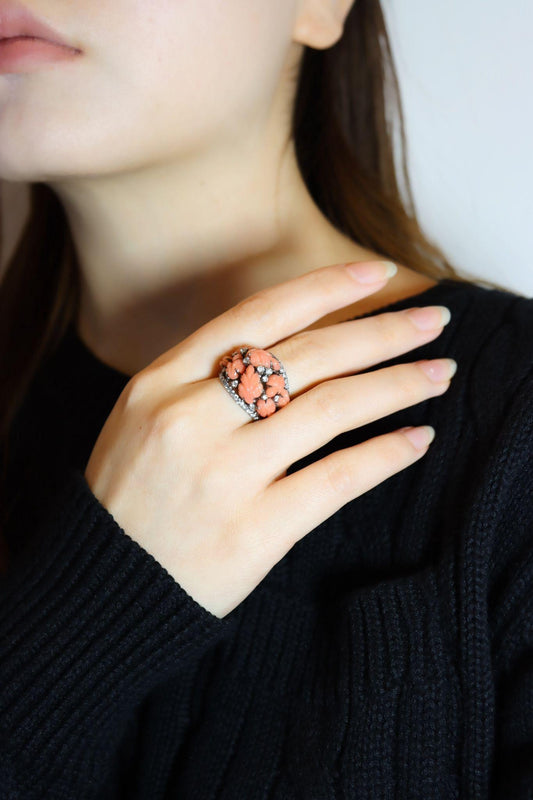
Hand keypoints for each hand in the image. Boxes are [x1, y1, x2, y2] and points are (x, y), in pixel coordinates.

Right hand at [84, 261, 455, 617]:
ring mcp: (222, 475)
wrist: (99, 589)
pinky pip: (337, 479)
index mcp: (158, 382)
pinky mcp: (252, 531)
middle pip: (307, 356)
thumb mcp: (143, 420)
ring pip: (330, 408)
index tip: (377, 273)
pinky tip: (417, 439)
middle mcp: (189, 418)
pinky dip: (385, 455)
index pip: (258, 315)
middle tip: (432, 320)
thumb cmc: (128, 500)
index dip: (325, 287)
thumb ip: (204, 381)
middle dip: (381, 332)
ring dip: (396, 385)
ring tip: (439, 373)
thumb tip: (295, 350)